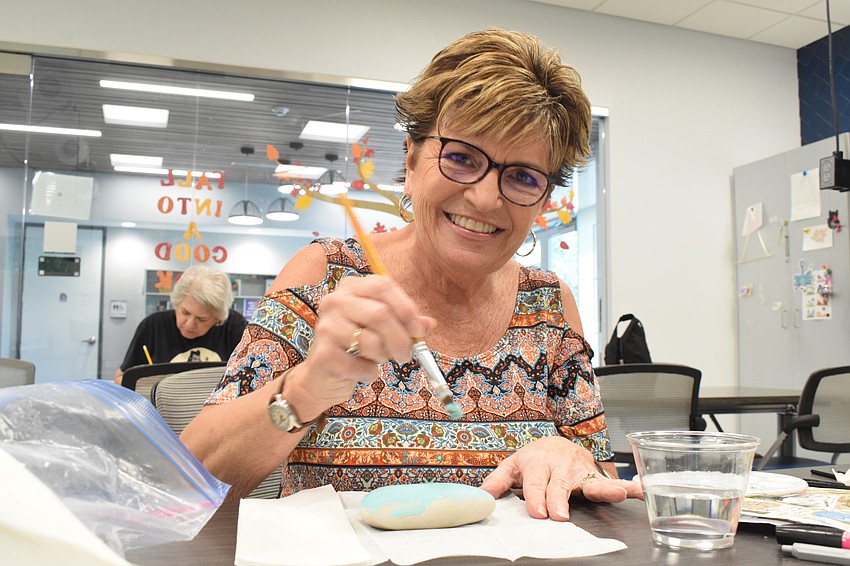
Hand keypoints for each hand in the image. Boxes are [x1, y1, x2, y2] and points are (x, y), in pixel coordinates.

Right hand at [288, 276, 434, 417]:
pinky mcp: (323, 354)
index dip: (405, 308)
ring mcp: (326, 326)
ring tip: (377, 360)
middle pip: (380, 314)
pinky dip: (369, 374)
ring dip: (383, 357)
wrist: (323, 376)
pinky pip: (360, 366)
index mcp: (351, 288)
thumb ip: (406, 325)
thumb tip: (429, 324)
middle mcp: (335, 301)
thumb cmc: (357, 348)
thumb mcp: (384, 331)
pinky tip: (362, 372)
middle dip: (400, 340)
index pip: (383, 285)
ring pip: (371, 342)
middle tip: (405, 356)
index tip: (418, 330)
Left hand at [479, 436, 642, 520]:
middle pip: (560, 485)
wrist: (557, 443)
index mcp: (539, 463)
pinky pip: (613, 481)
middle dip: (559, 498)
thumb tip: (481, 495)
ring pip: (590, 481)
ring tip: (615, 494)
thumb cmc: (535, 458)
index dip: (537, 496)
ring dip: (603, 488)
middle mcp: (561, 467)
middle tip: (560, 514)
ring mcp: (581, 472)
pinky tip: (639, 490)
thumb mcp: (513, 464)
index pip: (536, 482)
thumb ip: (498, 480)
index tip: (538, 512)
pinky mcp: (596, 476)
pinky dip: (628, 486)